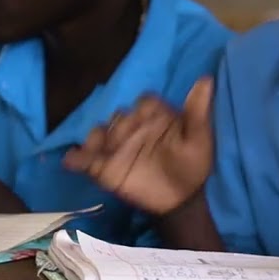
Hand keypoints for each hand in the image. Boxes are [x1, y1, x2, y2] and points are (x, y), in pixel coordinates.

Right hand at [62, 76, 213, 214]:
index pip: (144, 101)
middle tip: (127, 142)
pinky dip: (76, 158)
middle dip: (122, 126)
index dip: (146, 110)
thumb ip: (197, 111)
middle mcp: (132, 127)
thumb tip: (206, 78)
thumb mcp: (199, 139)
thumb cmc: (192, 166)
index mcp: (154, 117)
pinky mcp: (104, 168)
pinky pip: (85, 159)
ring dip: (99, 139)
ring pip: (99, 133)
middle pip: (120, 116)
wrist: (181, 200)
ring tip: (104, 152)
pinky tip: (72, 160)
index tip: (149, 121)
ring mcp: (116, 147)